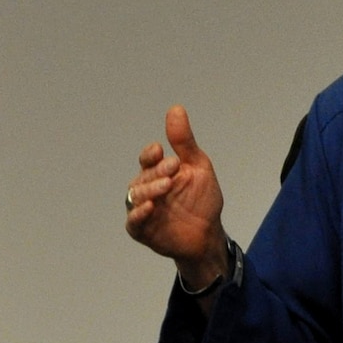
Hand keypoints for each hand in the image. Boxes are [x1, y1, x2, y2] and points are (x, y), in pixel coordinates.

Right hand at [126, 105, 228, 289]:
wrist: (208, 234)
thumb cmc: (202, 200)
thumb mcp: (197, 167)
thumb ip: (184, 142)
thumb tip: (176, 108)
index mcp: (157, 172)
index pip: (147, 159)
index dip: (151, 155)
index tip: (161, 151)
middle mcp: (146, 189)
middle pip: (142, 176)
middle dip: (156, 172)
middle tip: (174, 169)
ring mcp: (143, 210)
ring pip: (136, 197)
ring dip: (150, 189)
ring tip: (167, 186)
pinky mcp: (142, 231)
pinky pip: (133, 222)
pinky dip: (139, 214)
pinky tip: (150, 207)